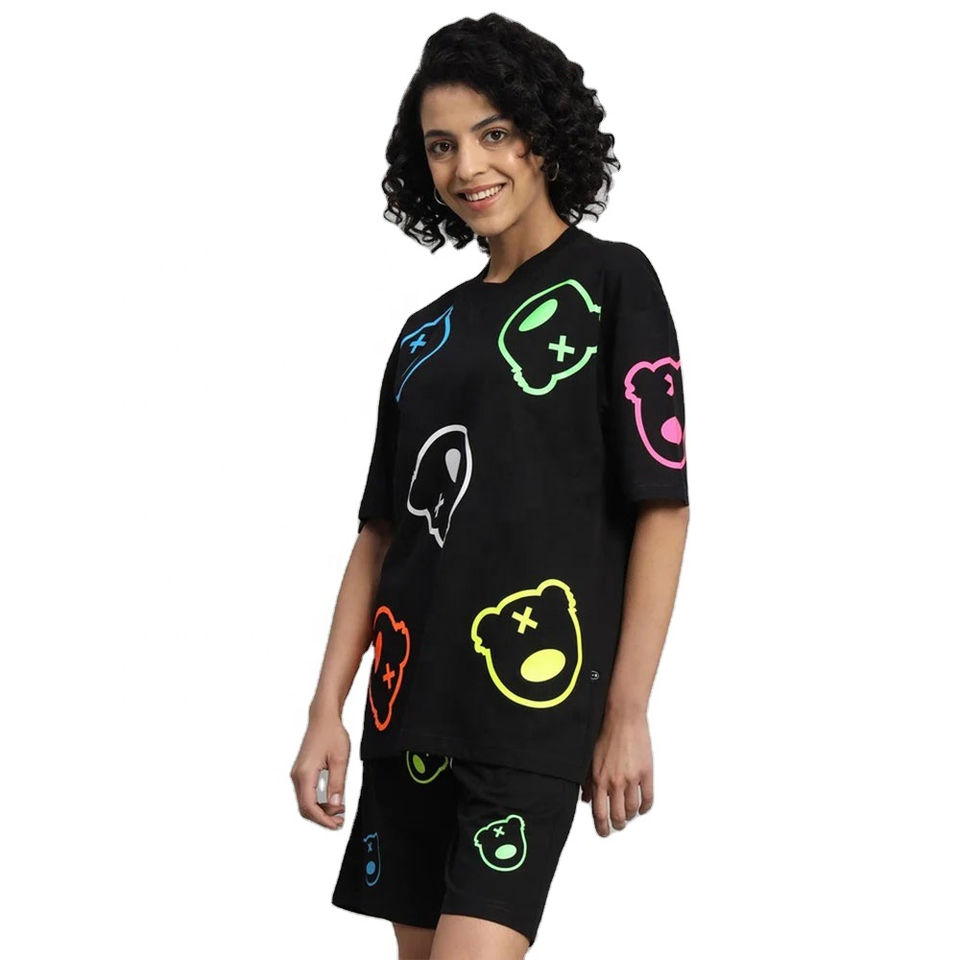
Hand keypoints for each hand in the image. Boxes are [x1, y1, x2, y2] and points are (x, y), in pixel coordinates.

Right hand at [290, 711, 350, 829]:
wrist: (323, 718)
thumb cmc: (332, 734)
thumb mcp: (340, 759)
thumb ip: (337, 784)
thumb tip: (335, 805)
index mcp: (304, 774)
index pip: (309, 806)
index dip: (323, 819)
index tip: (336, 824)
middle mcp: (297, 776)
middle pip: (305, 807)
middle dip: (322, 817)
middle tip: (339, 821)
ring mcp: (298, 774)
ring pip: (306, 801)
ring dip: (321, 810)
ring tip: (339, 812)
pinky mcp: (302, 772)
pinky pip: (307, 793)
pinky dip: (318, 801)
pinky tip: (332, 800)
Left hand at [580, 708, 653, 836]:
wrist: (623, 718)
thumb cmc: (605, 734)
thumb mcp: (590, 759)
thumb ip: (588, 781)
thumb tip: (586, 799)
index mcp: (599, 779)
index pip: (600, 813)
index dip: (602, 828)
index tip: (604, 832)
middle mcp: (615, 782)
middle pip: (619, 816)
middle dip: (618, 825)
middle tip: (618, 825)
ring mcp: (632, 779)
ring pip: (633, 810)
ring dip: (632, 816)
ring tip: (630, 815)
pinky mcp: (646, 773)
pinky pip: (648, 798)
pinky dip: (645, 808)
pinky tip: (643, 808)